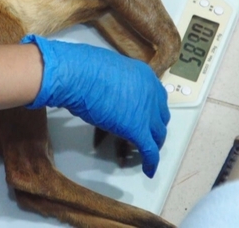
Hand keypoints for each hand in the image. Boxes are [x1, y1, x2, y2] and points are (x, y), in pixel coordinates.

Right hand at [23, 35, 169, 177]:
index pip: (157, 98)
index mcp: (145, 76)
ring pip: (158, 135)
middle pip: (160, 117)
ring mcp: (146, 112)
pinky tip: (148, 170)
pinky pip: (149, 150)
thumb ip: (117, 83)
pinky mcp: (137, 129)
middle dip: (154, 128)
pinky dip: (151, 162)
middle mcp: (151, 93)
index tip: (146, 119)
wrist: (78, 75)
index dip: (152, 112)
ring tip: (144, 153)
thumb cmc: (84, 69)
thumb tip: (111, 92)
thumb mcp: (108, 71)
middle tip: (146, 136)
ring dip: (152, 144)